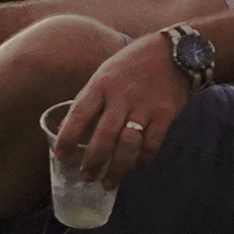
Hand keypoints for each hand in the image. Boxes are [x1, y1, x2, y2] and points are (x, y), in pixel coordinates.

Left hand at [59, 36, 193, 184]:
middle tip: (86, 178)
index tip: (60, 156)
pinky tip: (135, 168)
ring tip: (109, 182)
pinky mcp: (164, 115)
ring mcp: (145, 107)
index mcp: (102, 84)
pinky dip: (143, 160)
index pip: (80, 112)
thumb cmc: (133, 63)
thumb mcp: (105, 73)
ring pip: (128, 144)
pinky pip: (152, 144)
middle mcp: (121, 96)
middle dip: (93, 161)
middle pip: (104, 134)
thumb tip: (65, 127)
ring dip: (117, 168)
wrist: (173, 51)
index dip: (68, 137)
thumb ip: (89, 99)